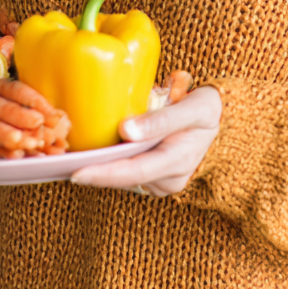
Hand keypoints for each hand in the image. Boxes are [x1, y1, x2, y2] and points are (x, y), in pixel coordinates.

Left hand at [70, 86, 221, 196]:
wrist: (226, 122)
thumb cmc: (209, 109)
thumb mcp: (193, 107)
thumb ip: (161, 119)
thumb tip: (125, 130)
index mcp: (178, 160)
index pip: (134, 171)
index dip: (104, 173)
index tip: (77, 172)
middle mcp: (170, 178)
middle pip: (125, 178)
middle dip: (94, 174)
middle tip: (61, 167)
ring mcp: (165, 181)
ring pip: (126, 178)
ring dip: (102, 169)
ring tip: (72, 158)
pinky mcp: (159, 177)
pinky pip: (132, 173)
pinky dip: (114, 166)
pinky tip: (97, 156)